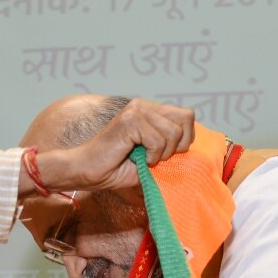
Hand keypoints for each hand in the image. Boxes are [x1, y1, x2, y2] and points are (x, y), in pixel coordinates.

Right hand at [37, 99, 194, 194]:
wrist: (85, 172)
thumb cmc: (114, 168)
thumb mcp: (150, 159)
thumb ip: (169, 148)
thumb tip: (191, 149)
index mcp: (149, 111)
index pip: (187, 116)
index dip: (185, 138)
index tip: (165, 154)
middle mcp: (143, 105)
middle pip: (187, 118)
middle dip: (178, 145)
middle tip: (157, 157)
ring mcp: (136, 110)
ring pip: (174, 132)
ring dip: (162, 154)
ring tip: (144, 159)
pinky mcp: (130, 121)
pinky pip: (159, 141)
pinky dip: (152, 157)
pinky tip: (138, 159)